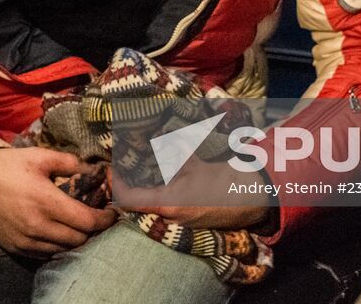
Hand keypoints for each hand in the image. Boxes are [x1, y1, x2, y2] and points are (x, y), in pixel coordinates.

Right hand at [0, 148, 115, 257]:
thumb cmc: (6, 166)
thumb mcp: (38, 156)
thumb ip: (69, 162)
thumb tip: (93, 169)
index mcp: (46, 202)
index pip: (87, 222)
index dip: (105, 219)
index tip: (112, 213)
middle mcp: (38, 226)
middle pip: (79, 239)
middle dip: (93, 230)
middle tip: (98, 218)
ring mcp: (26, 241)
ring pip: (64, 249)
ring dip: (76, 239)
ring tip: (80, 226)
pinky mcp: (16, 248)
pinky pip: (46, 254)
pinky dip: (57, 246)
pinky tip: (59, 233)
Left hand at [117, 159, 268, 229]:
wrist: (250, 198)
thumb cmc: (222, 180)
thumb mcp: (194, 163)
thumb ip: (173, 151)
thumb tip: (157, 136)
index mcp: (169, 204)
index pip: (129, 199)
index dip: (116, 185)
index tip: (111, 169)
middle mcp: (169, 218)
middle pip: (135, 207)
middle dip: (125, 188)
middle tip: (119, 168)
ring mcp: (177, 224)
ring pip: (147, 209)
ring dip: (138, 193)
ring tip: (132, 173)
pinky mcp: (185, 222)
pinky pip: (160, 211)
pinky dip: (152, 197)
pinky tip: (152, 182)